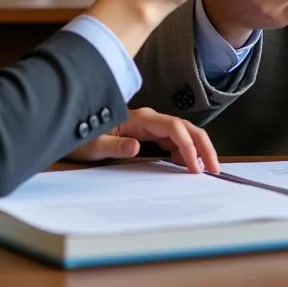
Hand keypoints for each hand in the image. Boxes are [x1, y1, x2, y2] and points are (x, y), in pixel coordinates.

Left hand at [66, 107, 220, 173]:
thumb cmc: (81, 136)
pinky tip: (188, 163)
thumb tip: (137, 147)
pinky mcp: (147, 131)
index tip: (195, 167)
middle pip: (185, 126)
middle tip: (215, 168)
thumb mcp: (93, 145)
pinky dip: (185, 149)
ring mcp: (148, 124)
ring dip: (197, 147)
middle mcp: (148, 118)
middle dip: (203, 145)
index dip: (188, 146)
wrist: (72, 127)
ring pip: (182, 131)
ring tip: (208, 168)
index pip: (173, 127)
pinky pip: (173, 137)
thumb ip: (114, 146)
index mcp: (139, 118)